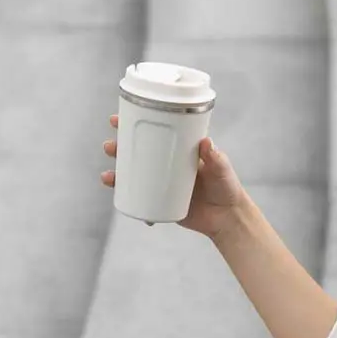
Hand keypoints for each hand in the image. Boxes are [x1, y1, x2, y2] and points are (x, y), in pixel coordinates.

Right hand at [100, 114, 245, 238]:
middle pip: (136, 153)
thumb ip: (216, 157)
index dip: (133, 125)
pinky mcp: (161, 203)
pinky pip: (140, 201)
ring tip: (108, 176)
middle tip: (110, 147)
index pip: (153, 132)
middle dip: (118, 149)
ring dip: (117, 175)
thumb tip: (206, 142)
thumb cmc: (227, 187)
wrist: (228, 218)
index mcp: (177, 150)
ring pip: (133, 176)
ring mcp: (161, 184)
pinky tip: (121, 200)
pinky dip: (129, 201)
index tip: (117, 119)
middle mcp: (166, 164)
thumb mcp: (222, 168)